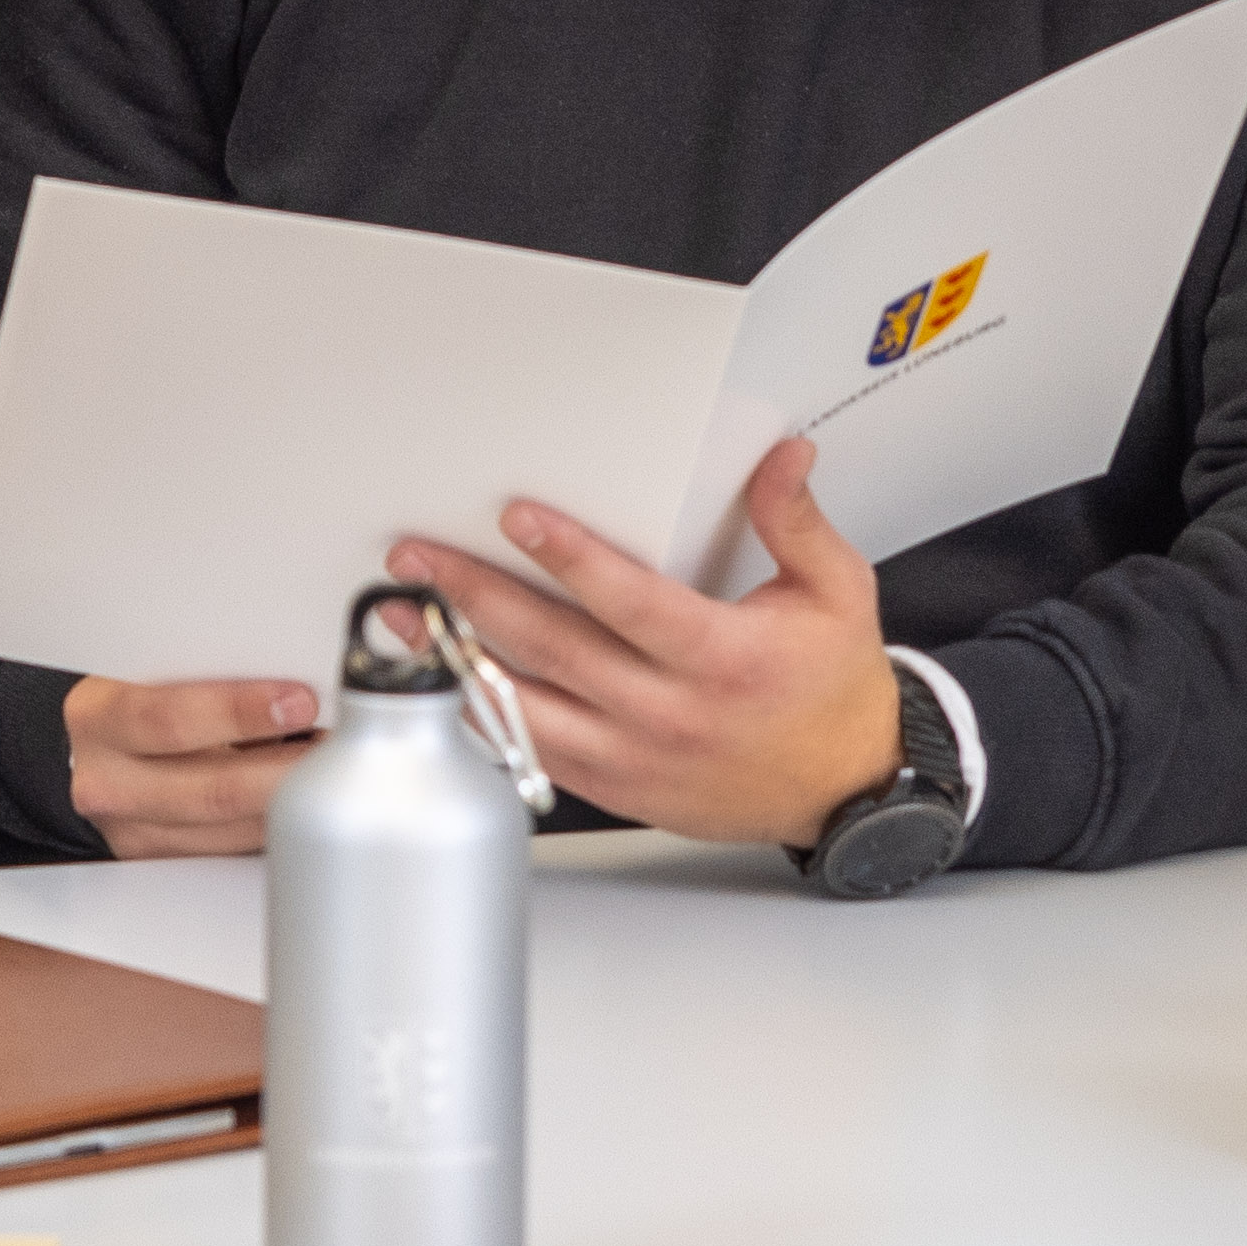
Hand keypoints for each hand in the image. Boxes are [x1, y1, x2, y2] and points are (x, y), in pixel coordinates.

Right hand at [60, 671, 319, 856]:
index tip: (297, 701)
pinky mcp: (157, 861)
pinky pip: (227, 853)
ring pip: (226, 833)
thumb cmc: (127, 705)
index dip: (239, 711)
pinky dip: (269, 828)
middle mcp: (108, 783)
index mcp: (100, 720)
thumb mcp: (146, 674)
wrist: (88, 756)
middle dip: (282, 770)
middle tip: (331, 747)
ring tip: (326, 773)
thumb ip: (206, 676)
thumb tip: (292, 680)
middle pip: (209, 789)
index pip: (168, 717)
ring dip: (285, 803)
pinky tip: (295, 804)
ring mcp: (131, 832)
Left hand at [381, 441, 905, 851]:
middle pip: (555, 650)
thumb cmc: (832, 690)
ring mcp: (636, 758)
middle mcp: (671, 713)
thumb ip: (795, 522)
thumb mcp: (835, 593)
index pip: (630, 602)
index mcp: (722, 658)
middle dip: (476, 598)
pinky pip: (533, 753)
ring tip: (402, 621)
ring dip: (457, 662)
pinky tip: (446, 682)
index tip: (515, 518)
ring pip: (527, 709)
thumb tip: (782, 456)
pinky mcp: (616, 788)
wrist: (844, 789)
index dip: (569, 557)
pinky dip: (484, 716)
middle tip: (417, 560)